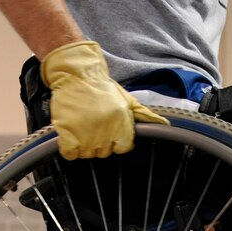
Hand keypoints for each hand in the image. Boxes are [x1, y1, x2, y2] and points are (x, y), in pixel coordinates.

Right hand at [41, 41, 167, 159]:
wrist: (77, 75)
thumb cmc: (101, 87)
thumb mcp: (127, 99)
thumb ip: (144, 115)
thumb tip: (164, 123)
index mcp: (121, 124)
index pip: (122, 148)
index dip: (115, 141)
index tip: (109, 131)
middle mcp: (105, 132)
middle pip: (103, 152)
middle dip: (99, 142)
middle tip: (93, 125)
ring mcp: (85, 136)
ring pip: (86, 154)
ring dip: (83, 144)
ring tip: (81, 126)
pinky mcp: (67, 135)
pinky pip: (69, 154)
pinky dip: (69, 148)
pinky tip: (70, 135)